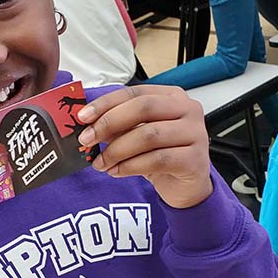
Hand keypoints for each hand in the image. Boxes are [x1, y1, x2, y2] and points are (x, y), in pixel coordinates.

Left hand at [77, 86, 212, 208]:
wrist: (187, 185)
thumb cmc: (163, 155)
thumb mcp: (138, 135)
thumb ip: (119, 125)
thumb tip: (88, 124)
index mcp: (172, 96)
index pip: (134, 92)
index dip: (106, 103)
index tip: (82, 117)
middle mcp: (187, 110)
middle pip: (143, 108)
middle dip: (109, 123)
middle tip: (87, 139)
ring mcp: (195, 134)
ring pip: (148, 136)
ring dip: (117, 150)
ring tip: (101, 162)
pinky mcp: (194, 160)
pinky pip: (157, 160)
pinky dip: (130, 166)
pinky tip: (116, 172)